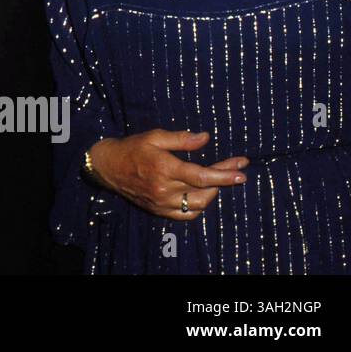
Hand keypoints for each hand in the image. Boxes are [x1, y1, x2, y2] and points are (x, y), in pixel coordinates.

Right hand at [88, 130, 248, 220]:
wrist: (108, 166)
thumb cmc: (132, 148)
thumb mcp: (154, 137)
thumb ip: (181, 139)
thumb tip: (205, 138)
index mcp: (165, 168)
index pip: (202, 176)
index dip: (224, 174)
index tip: (242, 170)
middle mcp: (165, 189)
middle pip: (205, 190)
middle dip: (225, 180)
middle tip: (237, 170)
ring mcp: (162, 202)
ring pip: (198, 204)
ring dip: (213, 193)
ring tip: (220, 180)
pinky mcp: (159, 210)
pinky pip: (186, 214)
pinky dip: (198, 206)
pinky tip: (203, 195)